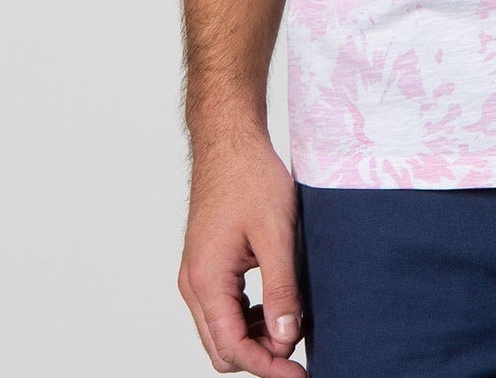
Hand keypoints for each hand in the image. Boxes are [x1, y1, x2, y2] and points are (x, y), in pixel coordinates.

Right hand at [178, 131, 306, 375]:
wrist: (230, 141)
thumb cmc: (251, 178)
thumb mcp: (276, 234)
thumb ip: (282, 288)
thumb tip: (287, 339)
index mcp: (206, 281)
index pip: (232, 348)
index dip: (267, 366)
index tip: (300, 374)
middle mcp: (194, 284)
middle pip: (222, 347)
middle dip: (261, 357)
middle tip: (301, 356)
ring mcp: (197, 275)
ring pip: (222, 330)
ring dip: (256, 338)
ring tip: (294, 328)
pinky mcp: (207, 265)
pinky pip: (224, 308)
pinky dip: (249, 318)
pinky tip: (278, 307)